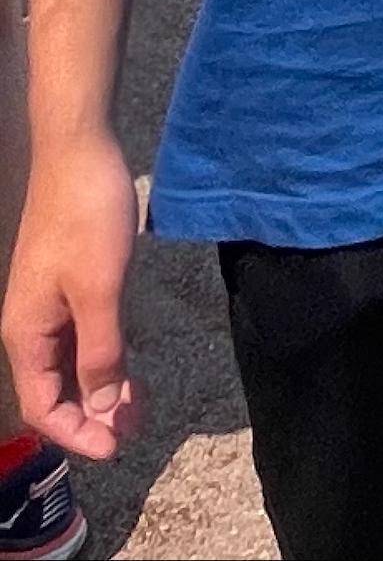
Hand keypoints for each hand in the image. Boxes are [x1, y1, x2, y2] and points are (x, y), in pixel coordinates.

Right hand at [3, 133, 142, 459]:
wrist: (80, 150)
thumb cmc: (86, 216)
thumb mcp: (100, 289)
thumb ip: (101, 352)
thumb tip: (101, 409)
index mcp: (27, 333)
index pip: (43, 406)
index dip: (77, 433)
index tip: (117, 446)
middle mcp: (31, 325)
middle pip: (56, 390)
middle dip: (94, 415)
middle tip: (137, 426)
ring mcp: (49, 304)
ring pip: (71, 365)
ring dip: (102, 388)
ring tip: (139, 404)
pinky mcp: (68, 284)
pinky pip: (81, 337)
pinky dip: (105, 357)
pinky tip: (129, 365)